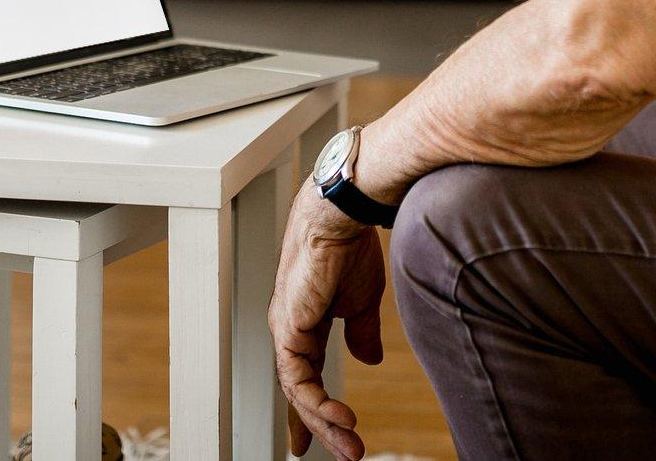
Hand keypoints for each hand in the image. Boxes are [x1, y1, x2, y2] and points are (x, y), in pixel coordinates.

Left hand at [270, 187, 386, 458]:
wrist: (343, 219)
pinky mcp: (288, 329)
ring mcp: (286, 331)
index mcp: (306, 322)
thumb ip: (361, 333)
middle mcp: (291, 329)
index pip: (306, 375)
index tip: (320, 437)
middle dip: (318, 426)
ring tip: (351, 446)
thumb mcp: (362, 302)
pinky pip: (299, 380)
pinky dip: (319, 403)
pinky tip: (341, 418)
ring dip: (326, 422)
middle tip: (342, 454)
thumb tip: (369, 359)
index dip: (313, 408)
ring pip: (300, 392)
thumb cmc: (351, 249)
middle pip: (300, 390)